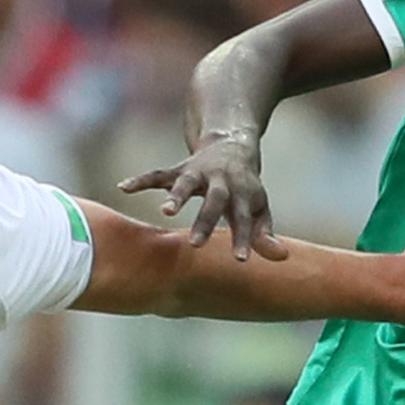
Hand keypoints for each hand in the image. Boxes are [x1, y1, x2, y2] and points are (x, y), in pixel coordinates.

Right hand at [117, 129, 284, 260]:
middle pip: (214, 201)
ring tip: (165, 212)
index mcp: (243, 194)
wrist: (232, 144)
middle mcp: (221, 181)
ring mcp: (199, 172)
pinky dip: (141, 180)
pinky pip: (158, 173)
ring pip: (186, 183)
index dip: (244, 238)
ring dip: (176, 196)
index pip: (244, 219)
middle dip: (205, 221)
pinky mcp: (180, 168)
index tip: (240, 260)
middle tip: (196, 245)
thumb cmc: (246, 188)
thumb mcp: (259, 208)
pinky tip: (123, 187)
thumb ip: (265, 233)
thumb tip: (282, 258)